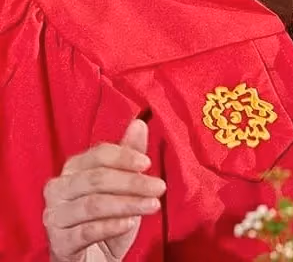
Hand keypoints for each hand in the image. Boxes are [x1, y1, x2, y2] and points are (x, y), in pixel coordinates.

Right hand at [44, 119, 165, 261]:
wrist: (94, 258)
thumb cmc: (108, 217)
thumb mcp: (123, 185)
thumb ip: (128, 154)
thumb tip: (140, 123)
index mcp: (73, 168)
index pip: (98, 155)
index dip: (125, 157)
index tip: (148, 163)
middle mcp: (58, 189)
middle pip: (97, 179)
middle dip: (132, 182)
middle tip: (158, 187)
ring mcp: (55, 216)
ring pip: (93, 204)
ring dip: (127, 204)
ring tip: (152, 205)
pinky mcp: (59, 243)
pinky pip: (86, 231)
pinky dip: (111, 225)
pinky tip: (130, 223)